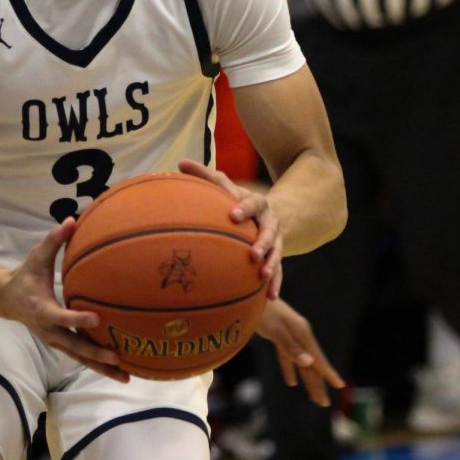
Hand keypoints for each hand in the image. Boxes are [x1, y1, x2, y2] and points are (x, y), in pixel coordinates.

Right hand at [1, 220, 127, 381]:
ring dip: (101, 367)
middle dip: (95, 354)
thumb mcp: (36, 256)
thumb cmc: (25, 276)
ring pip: (79, 357)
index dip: (78, 319)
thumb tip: (72, 219)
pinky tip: (119, 371)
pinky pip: (80, 356)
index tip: (97, 318)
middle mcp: (49, 330)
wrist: (6, 300)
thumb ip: (54, 240)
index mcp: (42, 309)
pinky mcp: (60, 344)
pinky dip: (97, 365)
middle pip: (74, 346)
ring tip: (125, 375)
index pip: (62, 317)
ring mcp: (54, 340)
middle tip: (117, 357)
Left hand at [177, 159, 282, 298]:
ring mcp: (276, 240)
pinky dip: (275, 282)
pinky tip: (270, 297)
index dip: (244, 208)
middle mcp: (270, 221)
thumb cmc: (236, 200)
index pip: (252, 203)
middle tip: (253, 254)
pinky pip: (279, 270)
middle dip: (263, 242)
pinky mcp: (276, 256)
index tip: (233, 214)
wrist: (266, 212)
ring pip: (277, 252)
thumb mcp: (224, 186)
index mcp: (257, 203)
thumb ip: (204, 175)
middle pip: (270, 231)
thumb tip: (180, 162)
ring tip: (263, 276)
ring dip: (272, 264)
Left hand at [255, 300, 343, 405]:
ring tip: (314, 398)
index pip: (317, 358)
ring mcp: (289, 335)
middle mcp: (299, 335)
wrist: (248, 292)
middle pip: (310, 364)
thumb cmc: (261, 310)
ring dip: (306, 380)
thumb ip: (291, 347)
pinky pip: (287, 357)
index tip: (340, 386)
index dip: (328, 373)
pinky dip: (290, 369)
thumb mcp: (275, 329)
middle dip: (317, 384)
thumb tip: (309, 363)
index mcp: (301, 333)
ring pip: (300, 362)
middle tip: (324, 404)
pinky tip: (291, 383)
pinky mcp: (277, 335)